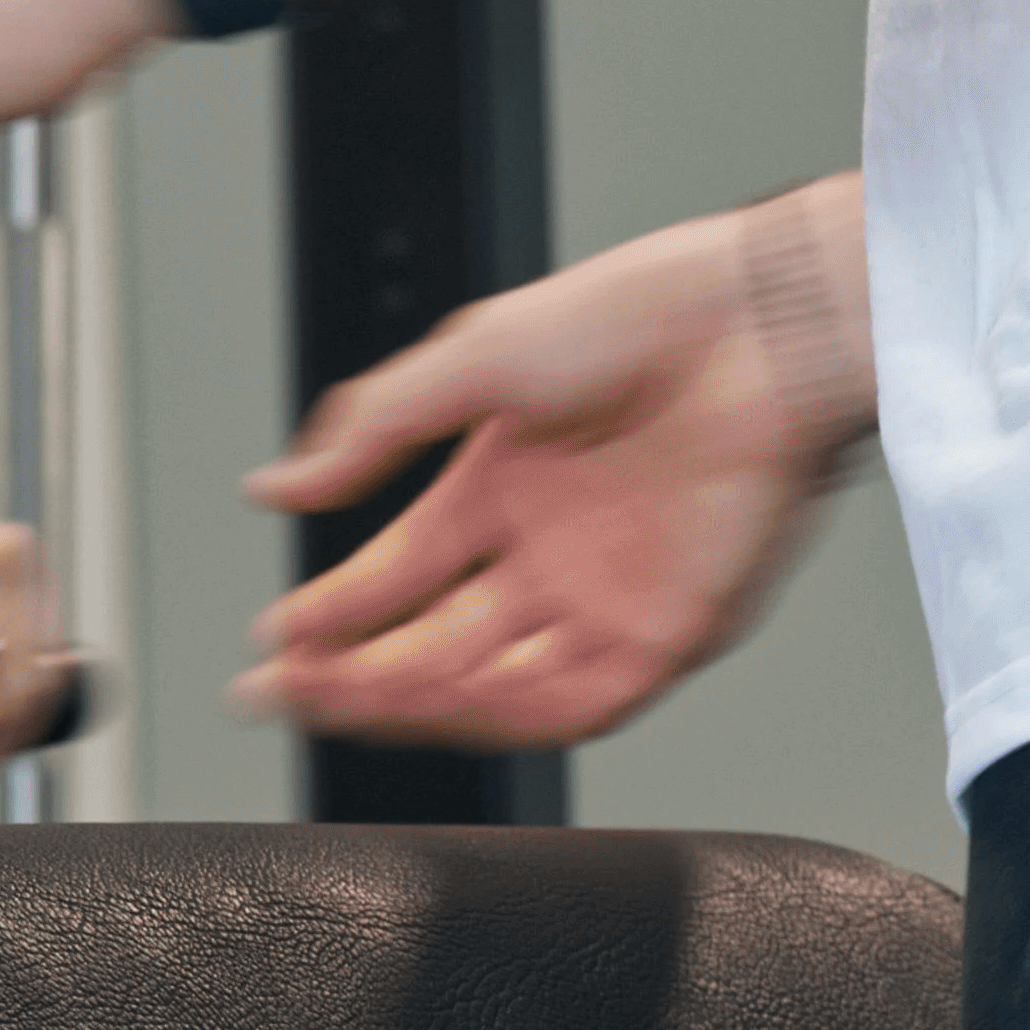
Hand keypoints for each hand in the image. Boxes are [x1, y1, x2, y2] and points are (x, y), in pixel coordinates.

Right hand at [236, 185, 869, 747]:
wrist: (756, 323)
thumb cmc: (636, 317)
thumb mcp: (468, 360)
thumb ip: (368, 431)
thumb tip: (273, 489)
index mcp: (497, 494)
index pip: (394, 578)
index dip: (331, 615)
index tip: (274, 643)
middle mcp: (545, 556)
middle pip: (428, 643)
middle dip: (347, 675)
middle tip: (280, 691)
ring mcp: (606, 597)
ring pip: (494, 682)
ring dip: (416, 699)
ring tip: (345, 698)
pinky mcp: (672, 627)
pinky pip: (584, 697)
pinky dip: (516, 712)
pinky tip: (455, 706)